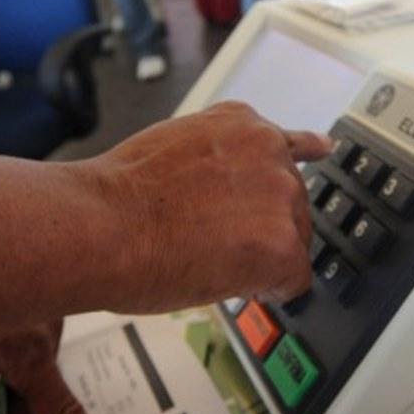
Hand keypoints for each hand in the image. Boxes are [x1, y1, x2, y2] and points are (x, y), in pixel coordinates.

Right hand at [84, 102, 331, 310]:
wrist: (102, 225)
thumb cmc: (118, 195)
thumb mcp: (171, 144)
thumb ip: (212, 156)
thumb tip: (220, 182)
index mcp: (241, 123)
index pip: (287, 146)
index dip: (272, 182)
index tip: (312, 162)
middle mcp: (269, 151)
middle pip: (291, 201)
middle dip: (261, 223)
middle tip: (215, 241)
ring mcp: (280, 197)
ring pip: (294, 240)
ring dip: (263, 255)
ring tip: (211, 259)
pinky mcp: (282, 245)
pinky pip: (294, 280)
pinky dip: (270, 290)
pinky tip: (238, 285)